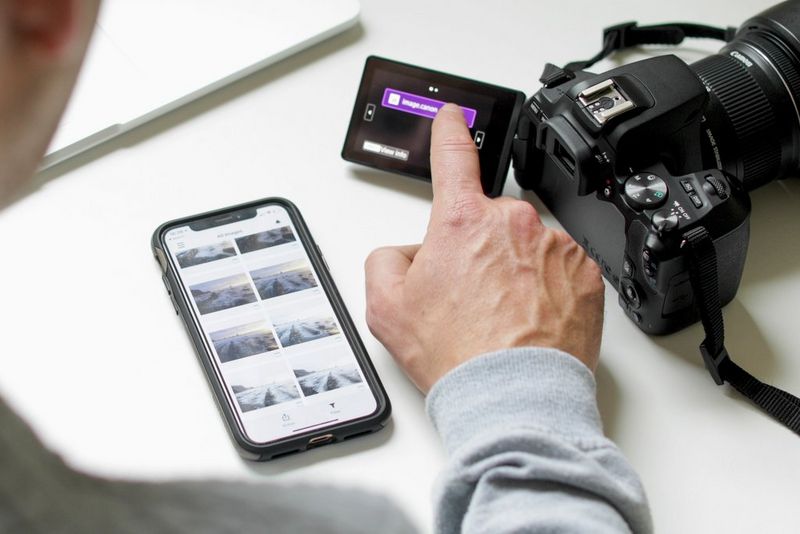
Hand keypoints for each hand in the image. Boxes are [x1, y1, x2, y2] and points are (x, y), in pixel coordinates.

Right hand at [365, 104, 604, 392]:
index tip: (452, 117)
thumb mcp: (387, 306)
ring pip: (523, 247)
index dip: (448, 131)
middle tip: (468, 297)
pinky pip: (557, 269)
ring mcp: (552, 246)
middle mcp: (511, 223)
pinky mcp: (584, 273)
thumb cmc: (458, 354)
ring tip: (500, 317)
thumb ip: (386, 259)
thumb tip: (408, 253)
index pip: (453, 156)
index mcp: (462, 221)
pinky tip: (528, 320)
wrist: (514, 394)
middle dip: (474, 248)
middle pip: (485, 222)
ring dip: (511, 270)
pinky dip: (544, 288)